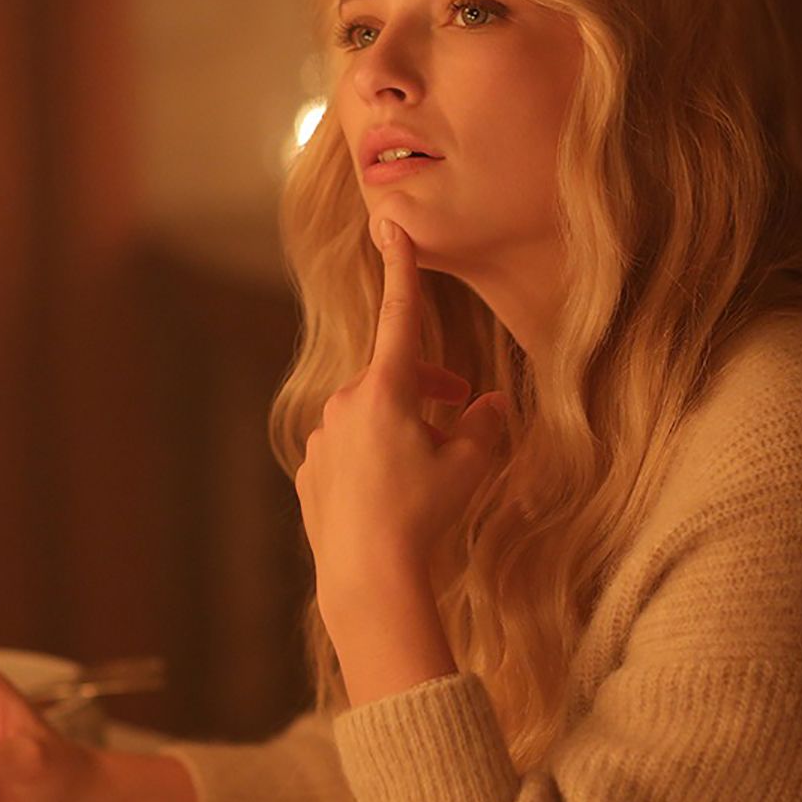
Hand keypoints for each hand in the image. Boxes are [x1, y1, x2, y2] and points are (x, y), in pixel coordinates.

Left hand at [295, 219, 508, 699]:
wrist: (367, 576)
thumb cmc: (425, 514)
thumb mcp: (471, 466)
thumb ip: (485, 425)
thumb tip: (490, 406)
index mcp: (386, 389)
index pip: (400, 315)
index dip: (402, 269)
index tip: (391, 225)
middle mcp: (346, 403)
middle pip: (396, 380)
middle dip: (430, 391)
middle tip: (462, 416)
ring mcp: (323, 438)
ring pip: (372, 419)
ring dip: (402, 430)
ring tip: (429, 475)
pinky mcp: (311, 472)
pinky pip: (350, 453)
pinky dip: (375, 462)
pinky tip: (394, 501)